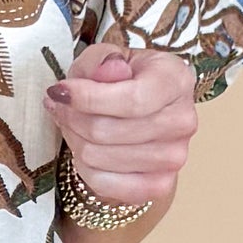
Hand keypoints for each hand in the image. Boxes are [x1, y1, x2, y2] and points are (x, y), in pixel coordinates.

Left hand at [43, 44, 197, 205]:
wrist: (140, 107)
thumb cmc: (120, 79)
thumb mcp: (105, 57)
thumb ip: (101, 60)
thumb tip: (107, 72)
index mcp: (176, 80)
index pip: (132, 100)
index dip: (88, 99)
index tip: (59, 92)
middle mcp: (183, 120)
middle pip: (108, 131)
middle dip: (72, 118)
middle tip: (59, 107)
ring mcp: (175, 157)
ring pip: (99, 158)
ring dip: (75, 141)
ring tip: (72, 124)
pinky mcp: (161, 185)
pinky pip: (105, 185)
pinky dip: (84, 168)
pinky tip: (84, 149)